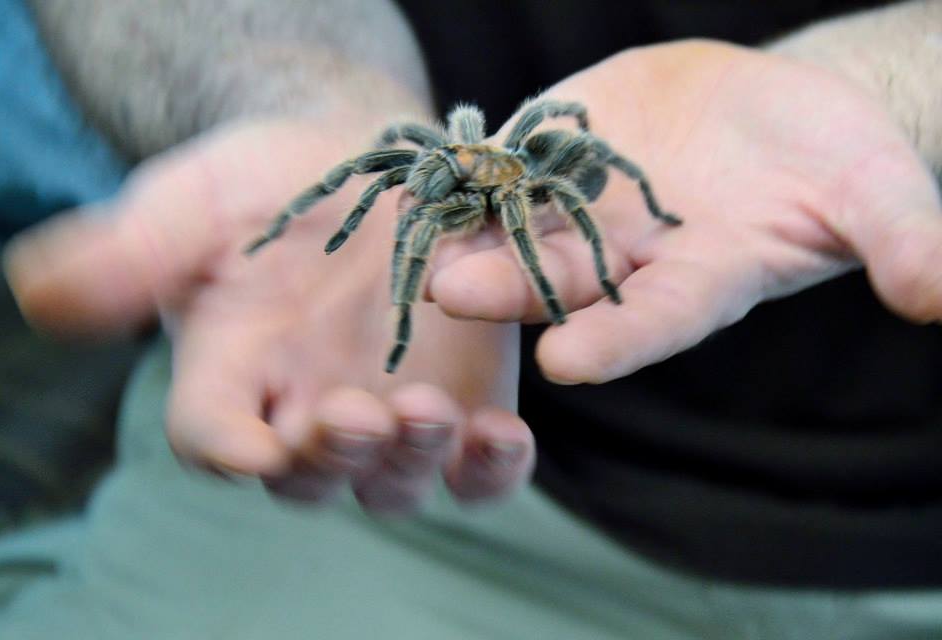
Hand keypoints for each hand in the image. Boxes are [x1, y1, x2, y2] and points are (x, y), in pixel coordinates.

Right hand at [4, 117, 532, 511]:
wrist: (367, 157)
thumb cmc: (268, 181)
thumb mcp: (194, 200)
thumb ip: (132, 251)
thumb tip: (42, 292)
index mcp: (231, 372)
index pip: (213, 435)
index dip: (228, 447)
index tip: (250, 442)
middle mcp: (306, 407)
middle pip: (310, 475)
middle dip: (330, 456)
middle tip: (353, 415)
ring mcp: (389, 411)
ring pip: (394, 483)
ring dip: (410, 462)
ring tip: (425, 411)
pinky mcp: (464, 398)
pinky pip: (476, 466)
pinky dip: (491, 468)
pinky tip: (503, 437)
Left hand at [429, 40, 941, 383]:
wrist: (777, 110)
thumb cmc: (835, 159)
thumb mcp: (877, 193)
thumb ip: (903, 242)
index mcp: (698, 280)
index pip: (655, 322)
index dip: (617, 341)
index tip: (570, 362)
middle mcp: (630, 257)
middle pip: (565, 280)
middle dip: (510, 287)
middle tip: (451, 292)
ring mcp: (587, 204)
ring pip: (520, 224)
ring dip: (467, 230)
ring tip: (414, 228)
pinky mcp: (559, 150)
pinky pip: (508, 159)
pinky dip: (467, 162)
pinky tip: (421, 161)